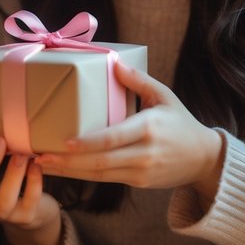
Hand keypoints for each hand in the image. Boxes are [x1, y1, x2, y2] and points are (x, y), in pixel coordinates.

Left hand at [35, 61, 225, 202]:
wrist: (203, 158)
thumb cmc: (180, 122)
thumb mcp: (164, 96)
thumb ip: (139, 80)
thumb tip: (113, 62)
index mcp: (149, 127)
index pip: (113, 138)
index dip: (88, 143)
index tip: (64, 142)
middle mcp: (144, 152)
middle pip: (100, 161)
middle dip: (68, 162)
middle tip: (40, 158)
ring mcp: (141, 171)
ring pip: (99, 175)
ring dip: (69, 172)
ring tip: (43, 165)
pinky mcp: (138, 182)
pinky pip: (106, 179)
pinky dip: (83, 175)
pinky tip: (64, 170)